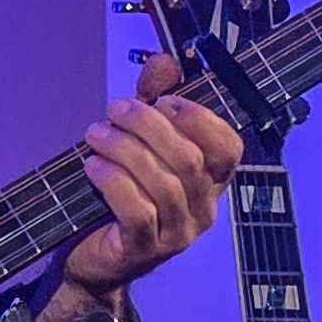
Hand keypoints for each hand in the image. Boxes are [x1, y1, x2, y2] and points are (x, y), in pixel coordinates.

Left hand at [57, 50, 246, 295]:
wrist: (96, 259)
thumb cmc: (121, 198)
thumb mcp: (139, 145)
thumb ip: (154, 104)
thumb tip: (165, 62)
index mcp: (209, 182)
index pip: (229, 147)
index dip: (199, 118)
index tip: (163, 101)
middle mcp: (202, 209)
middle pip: (188, 158)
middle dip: (147, 125)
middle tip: (115, 111)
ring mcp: (178, 233)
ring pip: (162, 183)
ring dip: (124, 150)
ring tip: (96, 136)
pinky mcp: (147, 249)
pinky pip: (138, 211)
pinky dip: (113, 182)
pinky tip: (92, 167)